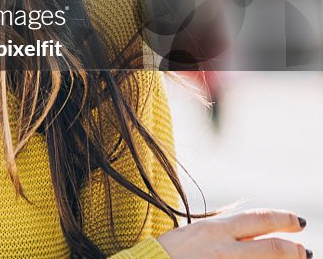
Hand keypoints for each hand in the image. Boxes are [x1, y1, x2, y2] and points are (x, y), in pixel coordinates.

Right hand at [157, 209, 310, 257]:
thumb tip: (253, 232)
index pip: (258, 219)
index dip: (283, 219)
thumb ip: (224, 233)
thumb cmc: (170, 254)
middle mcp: (223, 248)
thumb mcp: (196, 235)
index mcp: (215, 229)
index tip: (298, 223)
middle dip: (294, 251)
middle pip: (273, 248)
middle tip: (305, 252)